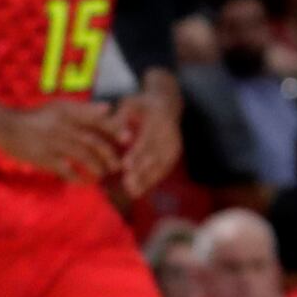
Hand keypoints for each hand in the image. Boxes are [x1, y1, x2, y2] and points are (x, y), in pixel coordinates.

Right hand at [0, 99, 123, 182]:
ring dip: (96, 167)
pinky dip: (77, 177)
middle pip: (93, 141)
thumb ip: (84, 109)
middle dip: (108, 154)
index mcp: (69, 113)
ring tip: (102, 175)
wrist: (4, 125)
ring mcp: (53, 142)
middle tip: (118, 165)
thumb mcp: (59, 107)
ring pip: (82, 156)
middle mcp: (63, 126)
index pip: (97, 121)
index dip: (115, 130)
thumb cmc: (35, 117)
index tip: (127, 139)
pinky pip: (65, 169)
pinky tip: (84, 182)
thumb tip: (109, 108)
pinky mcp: (43, 157)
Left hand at [111, 84, 185, 199]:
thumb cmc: (140, 105)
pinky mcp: (175, 153)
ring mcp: (175, 143)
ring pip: (161, 164)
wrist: (165, 104)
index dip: (137, 153)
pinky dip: (153, 180)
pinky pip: (165, 168)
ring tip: (133, 193)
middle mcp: (170, 132)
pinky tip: (141, 190)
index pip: (147, 138)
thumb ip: (121, 120)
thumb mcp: (129, 104)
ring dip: (148, 180)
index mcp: (159, 118)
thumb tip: (122, 140)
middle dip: (142, 172)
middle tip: (128, 186)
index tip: (125, 166)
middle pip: (155, 154)